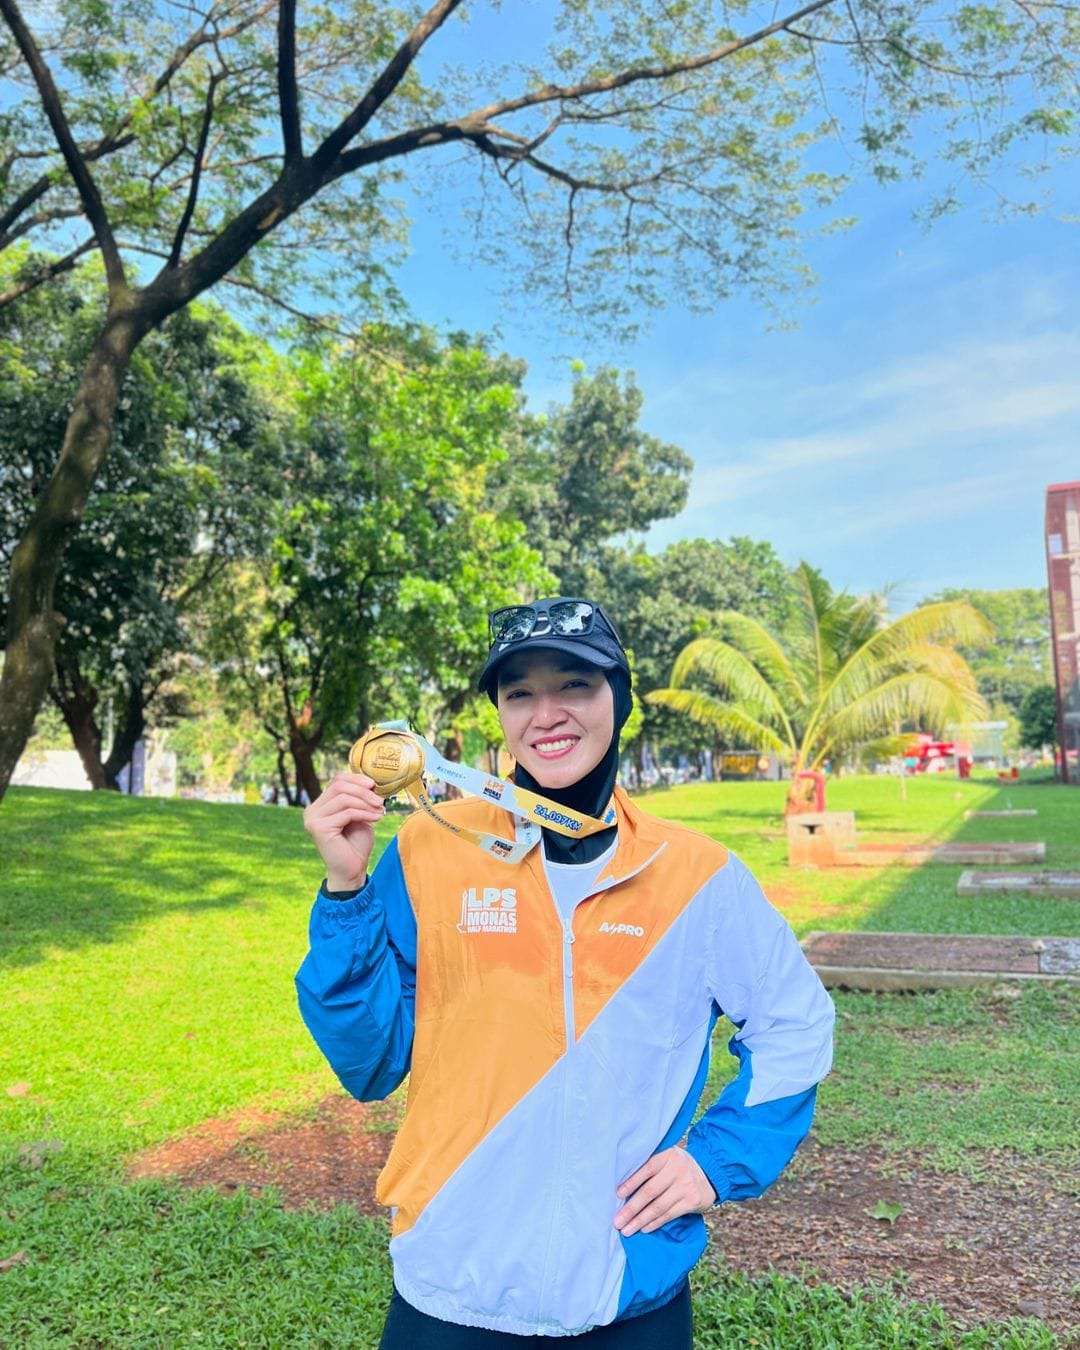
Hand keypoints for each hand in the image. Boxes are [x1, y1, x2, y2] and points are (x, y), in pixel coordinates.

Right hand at [303, 772, 385, 890]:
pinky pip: (347, 812)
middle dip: (363, 791)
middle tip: (380, 801)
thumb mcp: (358, 815)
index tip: (373, 785)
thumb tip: (369, 781)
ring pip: (344, 798)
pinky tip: (376, 819)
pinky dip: (364, 813)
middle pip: (339, 786)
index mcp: (320, 805)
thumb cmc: (356, 844)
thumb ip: (358, 798)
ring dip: (366, 803)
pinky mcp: (320, 828)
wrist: (352, 870)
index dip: (356, 779)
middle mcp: (312, 811)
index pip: (336, 780)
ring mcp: (313, 819)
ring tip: (380, 811)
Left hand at [612, 1147, 715, 1236]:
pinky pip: (669, 1214)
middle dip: (632, 1208)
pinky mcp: (692, 1201)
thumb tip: (624, 1189)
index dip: (631, 1182)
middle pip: (650, 1191)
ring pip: (658, 1207)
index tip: (617, 1195)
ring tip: (627, 1229)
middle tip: (618, 1221)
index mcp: (668, 1155)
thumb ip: (652, 1167)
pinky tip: (644, 1228)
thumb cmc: (680, 1166)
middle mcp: (677, 1170)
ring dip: (640, 1220)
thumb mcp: (668, 1158)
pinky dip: (655, 1223)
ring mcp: (686, 1186)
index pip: (646, 1169)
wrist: (711, 1173)